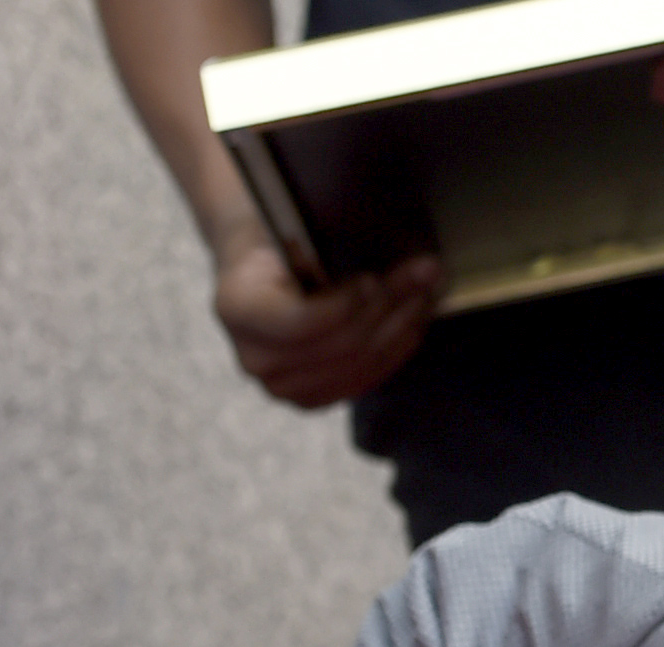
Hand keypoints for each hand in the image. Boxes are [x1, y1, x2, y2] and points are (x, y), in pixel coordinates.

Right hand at [212, 233, 438, 407]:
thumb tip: (381, 272)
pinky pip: (365, 381)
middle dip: (390, 307)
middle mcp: (255, 358)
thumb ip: (323, 250)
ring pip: (361, 365)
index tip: (372, 278)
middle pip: (342, 345)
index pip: (304, 322)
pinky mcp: (311, 399)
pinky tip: (414, 322)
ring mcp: (282, 386)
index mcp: (238, 309)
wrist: (259, 273)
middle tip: (423, 274)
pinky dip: (396, 350)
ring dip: (402, 326)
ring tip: (426, 293)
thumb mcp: (287, 230)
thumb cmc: (277, 243)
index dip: (348, 305)